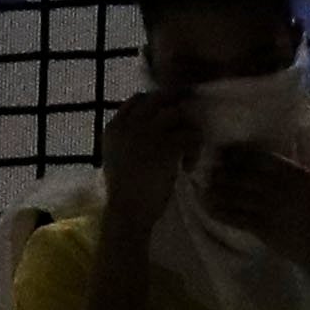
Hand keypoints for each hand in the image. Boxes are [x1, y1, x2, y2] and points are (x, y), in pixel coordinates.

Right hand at [100, 86, 202, 200]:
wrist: (128, 212)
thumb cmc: (125, 192)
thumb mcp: (119, 158)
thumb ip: (130, 139)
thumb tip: (156, 125)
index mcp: (114, 128)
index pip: (138, 99)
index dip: (157, 104)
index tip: (170, 119)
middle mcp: (129, 125)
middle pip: (159, 98)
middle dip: (178, 107)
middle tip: (189, 122)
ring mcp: (147, 133)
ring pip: (178, 113)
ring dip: (189, 131)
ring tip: (188, 154)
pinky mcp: (166, 146)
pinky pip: (190, 134)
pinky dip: (195, 150)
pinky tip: (189, 167)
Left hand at [198, 143, 309, 269]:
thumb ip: (293, 174)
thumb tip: (268, 165)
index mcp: (294, 173)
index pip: (258, 158)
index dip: (238, 155)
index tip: (226, 154)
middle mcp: (279, 187)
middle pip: (241, 175)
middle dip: (222, 173)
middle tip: (210, 173)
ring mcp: (270, 208)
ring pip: (235, 195)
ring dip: (216, 192)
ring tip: (206, 190)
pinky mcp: (263, 228)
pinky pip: (236, 217)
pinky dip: (220, 212)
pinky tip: (210, 210)